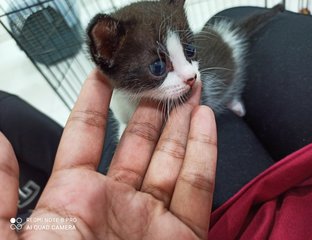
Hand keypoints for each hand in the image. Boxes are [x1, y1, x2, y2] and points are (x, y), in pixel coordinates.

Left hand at [0, 69, 216, 239]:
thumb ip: (1, 191)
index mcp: (74, 200)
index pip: (88, 136)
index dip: (95, 102)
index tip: (105, 72)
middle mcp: (116, 204)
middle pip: (139, 143)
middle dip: (150, 108)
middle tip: (159, 77)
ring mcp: (152, 218)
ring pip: (172, 158)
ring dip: (181, 122)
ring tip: (186, 90)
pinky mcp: (183, 236)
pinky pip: (198, 186)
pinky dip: (203, 152)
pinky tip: (204, 121)